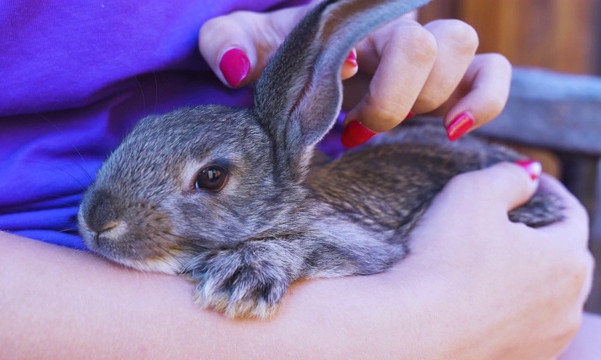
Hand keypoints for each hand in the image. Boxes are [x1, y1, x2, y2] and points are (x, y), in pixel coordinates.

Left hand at [198, 2, 511, 145]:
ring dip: (424, 102)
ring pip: (463, 56)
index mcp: (355, 17)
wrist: (308, 70)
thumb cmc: (282, 58)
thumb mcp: (247, 44)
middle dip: (392, 98)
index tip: (336, 84)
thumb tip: (238, 67)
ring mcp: (430, 56)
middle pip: (427, 46)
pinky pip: (492, 78)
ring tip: (375, 130)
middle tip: (352, 127)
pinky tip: (453, 130)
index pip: (381, 20)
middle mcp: (398, 31)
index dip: (365, 65)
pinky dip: (483, 102)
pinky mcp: (452, 84)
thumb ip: (228, 43)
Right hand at [404, 162, 593, 358]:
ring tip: (489, 263)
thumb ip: (508, 176)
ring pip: (545, 295)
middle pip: (563, 256)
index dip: (547, 191)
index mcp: (567, 258)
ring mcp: (547, 339)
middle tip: (505, 221)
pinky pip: (523, 325)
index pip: (571, 213)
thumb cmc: (444, 259)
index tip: (526, 182)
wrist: (415, 332)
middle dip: (540, 235)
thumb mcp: (472, 193)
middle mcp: (569, 304)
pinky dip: (509, 309)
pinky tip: (479, 299)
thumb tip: (528, 175)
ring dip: (526, 275)